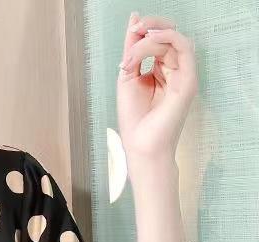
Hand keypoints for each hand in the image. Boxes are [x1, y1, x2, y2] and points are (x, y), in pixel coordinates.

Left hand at [117, 12, 198, 160]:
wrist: (140, 145)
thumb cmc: (134, 119)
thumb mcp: (127, 77)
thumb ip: (132, 50)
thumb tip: (134, 21)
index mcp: (161, 71)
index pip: (159, 39)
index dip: (146, 29)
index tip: (131, 29)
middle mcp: (175, 71)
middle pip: (170, 34)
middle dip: (151, 25)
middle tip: (135, 28)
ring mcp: (183, 75)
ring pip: (174, 40)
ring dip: (151, 39)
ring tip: (133, 51)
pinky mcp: (188, 80)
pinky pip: (184, 48)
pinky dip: (166, 39)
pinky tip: (149, 42)